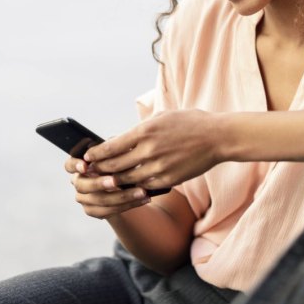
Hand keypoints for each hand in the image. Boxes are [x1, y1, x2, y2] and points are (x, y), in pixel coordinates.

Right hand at [63, 157, 150, 218]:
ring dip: (122, 196)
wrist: (129, 183)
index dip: (75, 165)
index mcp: (80, 165)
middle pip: (83, 185)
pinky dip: (127, 205)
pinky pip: (108, 211)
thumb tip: (120, 144)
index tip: (86, 165)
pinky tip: (142, 199)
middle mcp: (79, 182)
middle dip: (99, 183)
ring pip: (99, 200)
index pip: (69, 165)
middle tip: (115, 181)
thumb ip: (117, 149)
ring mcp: (84, 198)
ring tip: (141, 191)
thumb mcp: (121, 152)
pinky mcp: (94, 211)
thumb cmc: (123, 161)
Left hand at [83, 110, 220, 189]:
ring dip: (114, 181)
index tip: (87, 157)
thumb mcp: (161, 117)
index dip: (95, 155)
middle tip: (89, 173)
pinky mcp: (168, 179)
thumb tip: (119, 139)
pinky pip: (143, 186)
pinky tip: (128, 186)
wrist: (216, 137)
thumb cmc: (189, 123)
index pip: (110, 147)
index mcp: (144, 132)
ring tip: (105, 181)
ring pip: (126, 180)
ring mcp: (158, 167)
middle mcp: (148, 151)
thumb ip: (139, 129)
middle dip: (99, 170)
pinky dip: (133, 186)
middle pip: (114, 166)